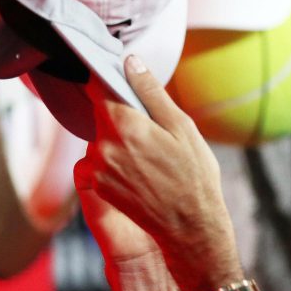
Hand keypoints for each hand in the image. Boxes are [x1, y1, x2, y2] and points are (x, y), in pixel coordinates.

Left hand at [77, 56, 241, 290]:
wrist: (189, 228)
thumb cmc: (193, 175)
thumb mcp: (181, 127)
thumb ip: (151, 93)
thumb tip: (130, 62)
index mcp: (123, 124)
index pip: (98, 88)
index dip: (104, 79)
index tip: (112, 75)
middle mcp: (102, 145)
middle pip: (101, 114)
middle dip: (120, 114)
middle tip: (151, 127)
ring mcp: (97, 168)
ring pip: (101, 137)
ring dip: (117, 138)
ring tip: (150, 153)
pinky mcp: (98, 186)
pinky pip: (99, 159)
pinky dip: (114, 158)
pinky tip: (140, 169)